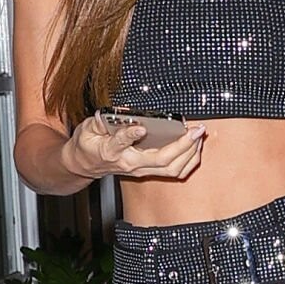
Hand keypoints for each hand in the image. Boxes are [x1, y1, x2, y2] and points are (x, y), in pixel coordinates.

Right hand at [61, 113, 205, 181]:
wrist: (85, 164)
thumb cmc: (89, 145)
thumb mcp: (89, 127)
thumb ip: (103, 119)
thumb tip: (119, 111)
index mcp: (111, 150)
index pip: (121, 143)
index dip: (131, 135)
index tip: (141, 127)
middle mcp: (131, 163)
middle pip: (161, 160)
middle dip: (183, 145)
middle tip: (196, 130)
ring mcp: (142, 170)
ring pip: (172, 169)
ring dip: (190, 154)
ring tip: (199, 136)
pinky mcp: (149, 171)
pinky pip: (175, 172)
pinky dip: (189, 161)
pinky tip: (195, 147)